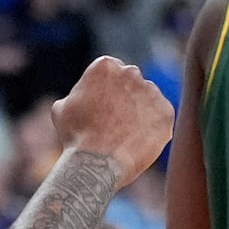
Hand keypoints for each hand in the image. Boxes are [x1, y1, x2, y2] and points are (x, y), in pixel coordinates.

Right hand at [52, 56, 173, 189]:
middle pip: (131, 82)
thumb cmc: (75, 136)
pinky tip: (138, 141)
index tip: (102, 108)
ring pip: (148, 99)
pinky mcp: (166, 112)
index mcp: (105, 66)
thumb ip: (78, 94)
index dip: (106, 91)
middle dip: (125, 97)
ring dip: (140, 112)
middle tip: (115, 122)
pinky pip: (161, 117)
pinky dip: (153, 128)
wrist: (96, 163)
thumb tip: (82, 96)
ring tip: (125, 136)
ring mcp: (152, 91)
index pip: (111, 72)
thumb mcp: (62, 108)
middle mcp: (131, 72)